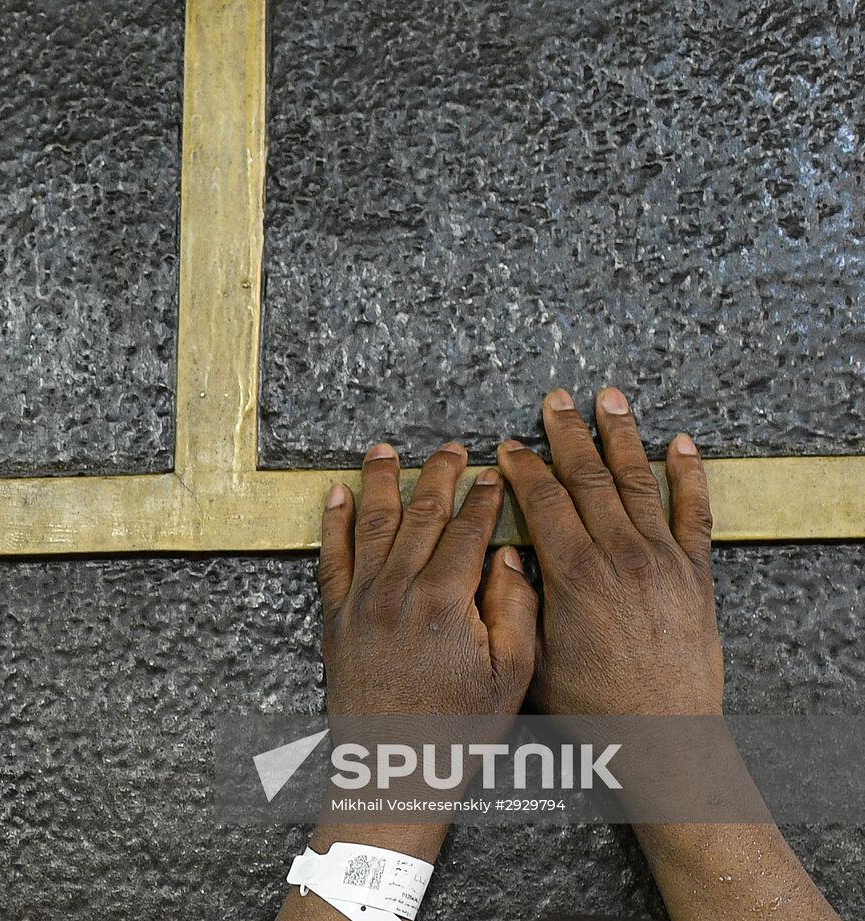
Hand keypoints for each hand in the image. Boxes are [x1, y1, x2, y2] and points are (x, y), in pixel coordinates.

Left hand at [319, 442, 537, 716]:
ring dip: (381, 481)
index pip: (468, 529)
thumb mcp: (513, 674)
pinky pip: (332, 557)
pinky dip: (334, 522)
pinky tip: (337, 495)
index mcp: (445, 600)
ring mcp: (360, 601)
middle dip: (439, 475)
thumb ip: (515, 607)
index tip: (494, 472)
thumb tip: (505, 554)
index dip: (483, 497)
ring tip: (386, 450)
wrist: (394, 771)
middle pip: (420, 515)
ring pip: (372, 524)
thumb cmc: (459, 729)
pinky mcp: (335, 617)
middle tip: (452, 448)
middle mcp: (397, 590)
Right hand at [497, 387, 723, 716]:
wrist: (665, 735)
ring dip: (621, 436)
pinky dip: (689, 474)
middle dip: (567, 434)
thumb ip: (518, 603)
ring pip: (638, 481)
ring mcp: (664, 561)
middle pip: (589, 477)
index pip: (544, 500)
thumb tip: (507, 556)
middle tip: (554, 401)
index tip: (509, 446)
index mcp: (577, 575)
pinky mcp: (696, 574)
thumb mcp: (535, 657)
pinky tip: (682, 444)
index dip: (524, 467)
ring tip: (609, 399)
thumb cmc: (594, 707)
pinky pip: (695, 512)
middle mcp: (622, 557)